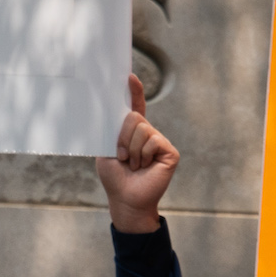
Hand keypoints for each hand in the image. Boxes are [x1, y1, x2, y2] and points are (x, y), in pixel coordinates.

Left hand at [95, 73, 177, 233]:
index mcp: (132, 132)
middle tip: (122, 157)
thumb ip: (111, 131)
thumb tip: (111, 113)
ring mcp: (160, 142)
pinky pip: (153, 141)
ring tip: (133, 165)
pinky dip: (143, 155)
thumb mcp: (106, 150)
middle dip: (123, 137)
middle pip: (134, 117)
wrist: (126, 199)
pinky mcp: (169, 152)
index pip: (135, 107)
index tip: (130, 77)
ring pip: (143, 130)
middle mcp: (148, 134)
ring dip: (131, 150)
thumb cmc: (115, 178)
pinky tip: (144, 166)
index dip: (134, 92)